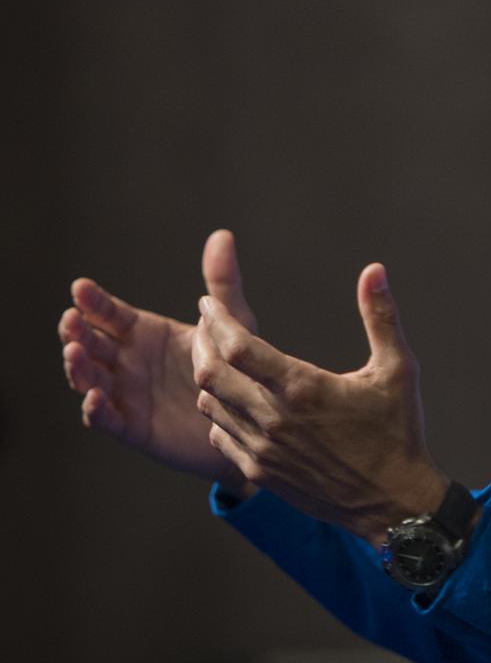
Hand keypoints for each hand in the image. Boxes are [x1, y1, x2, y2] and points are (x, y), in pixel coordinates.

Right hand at [59, 229, 258, 485]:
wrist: (248, 419)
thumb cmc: (235, 367)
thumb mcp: (232, 323)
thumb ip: (222, 284)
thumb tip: (223, 235)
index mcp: (144, 332)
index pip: (110, 313)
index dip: (94, 301)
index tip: (81, 287)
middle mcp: (128, 361)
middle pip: (91, 343)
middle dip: (76, 331)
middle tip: (70, 320)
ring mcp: (127, 394)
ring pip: (90, 378)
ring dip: (78, 367)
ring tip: (74, 353)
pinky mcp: (134, 427)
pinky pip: (107, 419)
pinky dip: (96, 409)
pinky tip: (95, 398)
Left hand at [192, 263, 448, 543]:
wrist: (394, 503)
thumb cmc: (399, 433)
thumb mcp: (398, 369)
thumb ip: (381, 316)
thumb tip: (374, 270)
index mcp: (302, 388)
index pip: (237, 346)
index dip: (216, 319)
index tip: (209, 301)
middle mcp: (274, 420)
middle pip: (210, 373)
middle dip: (203, 342)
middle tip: (208, 324)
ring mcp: (264, 450)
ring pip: (211, 405)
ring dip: (209, 377)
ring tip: (218, 358)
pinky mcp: (261, 473)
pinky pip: (221, 437)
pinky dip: (219, 413)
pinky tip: (233, 400)